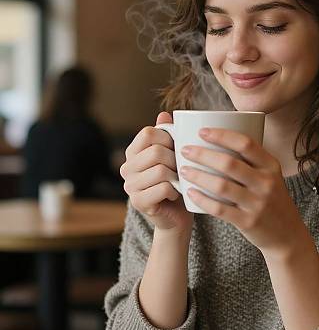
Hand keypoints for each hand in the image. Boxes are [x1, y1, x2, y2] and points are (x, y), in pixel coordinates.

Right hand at [120, 111, 193, 235]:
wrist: (177, 214)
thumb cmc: (178, 181)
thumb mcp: (175, 155)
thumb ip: (168, 135)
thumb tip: (164, 114)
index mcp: (133, 151)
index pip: (149, 133)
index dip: (169, 138)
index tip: (178, 149)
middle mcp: (126, 167)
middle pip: (156, 152)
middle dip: (176, 159)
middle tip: (181, 168)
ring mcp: (129, 186)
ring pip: (160, 170)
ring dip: (177, 176)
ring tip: (179, 181)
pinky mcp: (138, 202)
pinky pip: (163, 188)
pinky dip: (175, 190)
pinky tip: (175, 194)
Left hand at [178, 127, 306, 255]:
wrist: (288, 235)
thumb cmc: (271, 199)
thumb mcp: (270, 176)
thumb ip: (251, 160)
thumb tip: (219, 139)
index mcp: (271, 165)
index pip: (245, 144)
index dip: (222, 135)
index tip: (202, 131)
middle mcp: (266, 182)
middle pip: (229, 163)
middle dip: (203, 154)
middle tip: (185, 150)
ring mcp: (258, 203)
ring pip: (221, 186)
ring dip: (198, 176)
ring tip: (183, 170)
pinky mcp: (248, 222)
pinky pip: (220, 209)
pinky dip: (202, 200)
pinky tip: (190, 192)